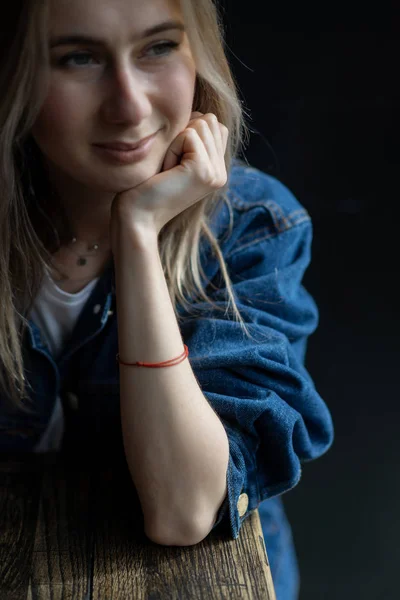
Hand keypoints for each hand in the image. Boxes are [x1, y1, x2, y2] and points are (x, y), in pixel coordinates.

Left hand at [111, 112, 228, 239]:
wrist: (138, 216)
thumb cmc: (146, 186)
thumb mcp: (174, 157)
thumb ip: (192, 139)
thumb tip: (199, 114)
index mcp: (217, 170)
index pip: (213, 124)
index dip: (187, 133)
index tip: (173, 163)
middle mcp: (221, 172)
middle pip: (209, 120)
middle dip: (182, 135)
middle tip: (169, 167)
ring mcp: (216, 173)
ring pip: (201, 124)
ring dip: (176, 142)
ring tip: (168, 170)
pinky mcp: (204, 171)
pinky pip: (189, 135)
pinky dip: (172, 148)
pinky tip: (166, 172)